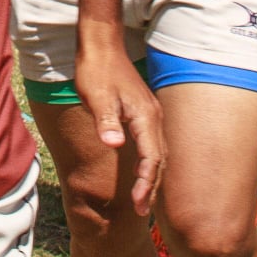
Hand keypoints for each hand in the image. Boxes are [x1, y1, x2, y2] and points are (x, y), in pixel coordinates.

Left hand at [74, 29, 165, 215]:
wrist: (101, 45)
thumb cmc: (96, 70)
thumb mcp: (97, 96)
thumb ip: (106, 121)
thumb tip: (114, 145)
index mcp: (144, 117)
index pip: (151, 158)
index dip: (145, 183)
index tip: (137, 205)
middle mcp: (153, 117)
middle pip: (159, 159)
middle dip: (151, 187)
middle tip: (140, 212)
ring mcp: (150, 114)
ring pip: (158, 152)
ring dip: (152, 176)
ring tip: (142, 199)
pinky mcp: (144, 112)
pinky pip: (153, 143)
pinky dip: (150, 162)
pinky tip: (142, 170)